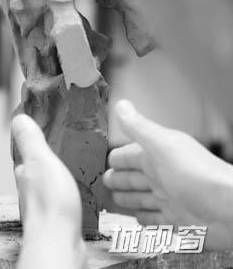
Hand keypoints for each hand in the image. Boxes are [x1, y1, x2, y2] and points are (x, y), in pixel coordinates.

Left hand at [12, 114, 86, 268]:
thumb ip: (31, 141)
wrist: (60, 243)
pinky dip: (66, 193)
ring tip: (68, 166)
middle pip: (35, 170)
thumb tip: (18, 119)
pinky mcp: (59, 218)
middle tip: (57, 147)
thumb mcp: (41, 161)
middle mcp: (31, 190)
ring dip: (55, 176)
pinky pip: (61, 200)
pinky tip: (75, 193)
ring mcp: (44, 205)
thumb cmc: (49, 206)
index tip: (36, 129)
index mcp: (25, 173)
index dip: (29, 141)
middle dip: (44, 160)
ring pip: (47, 185)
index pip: (23, 153)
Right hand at [104, 100, 232, 249]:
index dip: (118, 157)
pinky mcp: (177, 221)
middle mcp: (164, 175)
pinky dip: (144, 219)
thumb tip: (121, 105)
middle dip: (120, 178)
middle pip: (135, 177)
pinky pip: (154, 220)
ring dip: (129, 198)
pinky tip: (138, 219)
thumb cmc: (198, 175)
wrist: (227, 209)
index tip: (106, 159)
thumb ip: (138, 127)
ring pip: (143, 198)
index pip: (131, 154)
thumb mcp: (161, 145)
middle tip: (105, 180)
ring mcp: (171, 199)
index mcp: (158, 154)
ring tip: (115, 199)